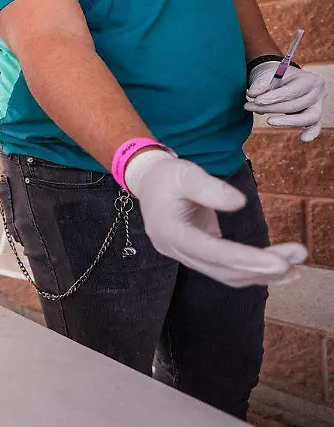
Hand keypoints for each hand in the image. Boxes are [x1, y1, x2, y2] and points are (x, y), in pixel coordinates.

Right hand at [125, 149, 305, 286]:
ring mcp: (187, 256)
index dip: (244, 258)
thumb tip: (239, 203)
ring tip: (297, 269)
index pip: (210, 251)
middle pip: (222, 269)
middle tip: (296, 261)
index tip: (277, 262)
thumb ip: (208, 187)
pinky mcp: (199, 256)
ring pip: (226, 274)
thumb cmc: (167, 176)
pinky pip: (226, 270)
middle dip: (260, 269)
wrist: (150, 182)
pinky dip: (253, 271)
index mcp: (170, 231)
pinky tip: (279, 269)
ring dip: (262, 275)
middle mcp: (176, 251)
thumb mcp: (184, 173)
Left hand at [246, 62, 326, 141]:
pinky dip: (311, 132)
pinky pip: (315, 126)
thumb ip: (260, 84)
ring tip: (268, 121)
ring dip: (286, 122)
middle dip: (272, 108)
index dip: (274, 97)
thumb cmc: (273, 76)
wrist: (278, 78)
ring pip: (307, 118)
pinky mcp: (314, 116)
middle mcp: (318, 92)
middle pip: (297, 105)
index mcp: (309, 79)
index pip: (292, 91)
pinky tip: (303, 138)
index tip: (256, 100)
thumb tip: (252, 94)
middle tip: (250, 107)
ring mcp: (318, 105)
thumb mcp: (266, 74)